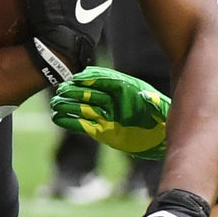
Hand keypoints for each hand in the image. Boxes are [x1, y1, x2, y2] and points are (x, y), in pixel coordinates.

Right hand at [51, 66, 170, 159]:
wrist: (162, 138)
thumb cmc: (162, 119)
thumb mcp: (161, 109)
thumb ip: (154, 103)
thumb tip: (148, 96)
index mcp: (125, 89)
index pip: (105, 80)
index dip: (91, 78)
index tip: (78, 78)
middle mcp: (113, 101)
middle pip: (91, 92)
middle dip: (76, 91)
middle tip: (62, 90)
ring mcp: (106, 115)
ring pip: (84, 107)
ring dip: (69, 105)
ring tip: (55, 104)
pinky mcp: (102, 131)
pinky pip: (83, 125)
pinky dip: (70, 121)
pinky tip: (58, 118)